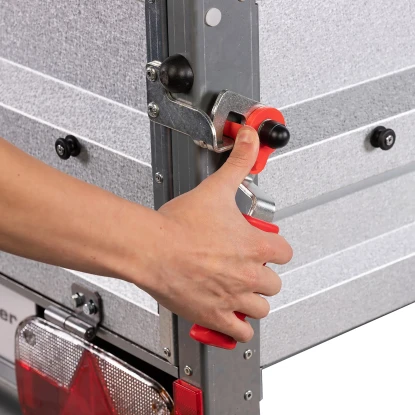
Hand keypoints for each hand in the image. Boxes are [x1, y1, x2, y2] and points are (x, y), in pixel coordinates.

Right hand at [143, 127, 292, 342]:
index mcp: (254, 246)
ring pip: (262, 308)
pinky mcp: (214, 316)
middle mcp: (248, 274)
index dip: (275, 250)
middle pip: (274, 283)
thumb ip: (238, 161)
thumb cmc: (178, 225)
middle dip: (262, 276)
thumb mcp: (216, 188)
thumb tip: (249, 138)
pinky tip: (231, 318)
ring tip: (239, 292)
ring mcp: (233, 298)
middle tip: (246, 269)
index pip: (284, 253)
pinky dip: (238, 328)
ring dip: (253, 302)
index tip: (263, 247)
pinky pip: (240, 332)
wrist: (150, 247)